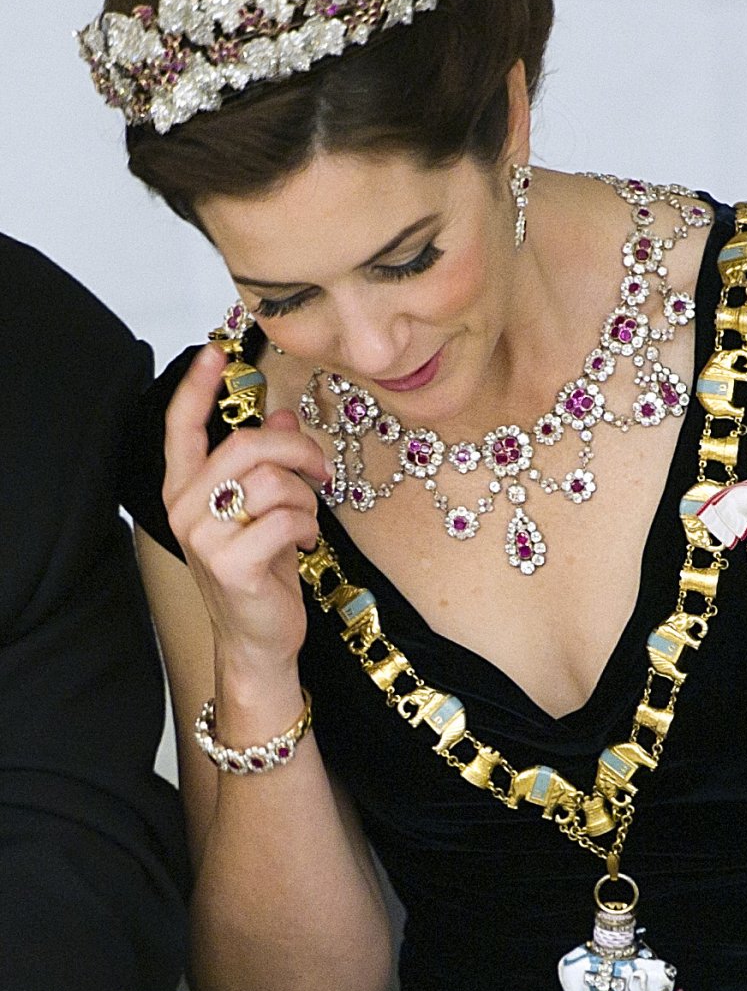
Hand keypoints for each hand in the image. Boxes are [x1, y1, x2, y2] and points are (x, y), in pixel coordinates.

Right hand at [163, 344, 330, 672]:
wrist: (258, 639)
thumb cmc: (260, 572)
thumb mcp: (265, 510)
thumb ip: (268, 464)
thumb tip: (283, 415)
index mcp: (185, 489)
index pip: (181, 427)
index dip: (197, 386)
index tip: (216, 351)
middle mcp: (185, 508)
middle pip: (246, 444)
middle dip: (297, 451)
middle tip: (321, 470)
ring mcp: (203, 537)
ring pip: (273, 481)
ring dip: (306, 500)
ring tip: (304, 524)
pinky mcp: (230, 564)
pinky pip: (286, 518)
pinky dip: (307, 527)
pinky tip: (303, 544)